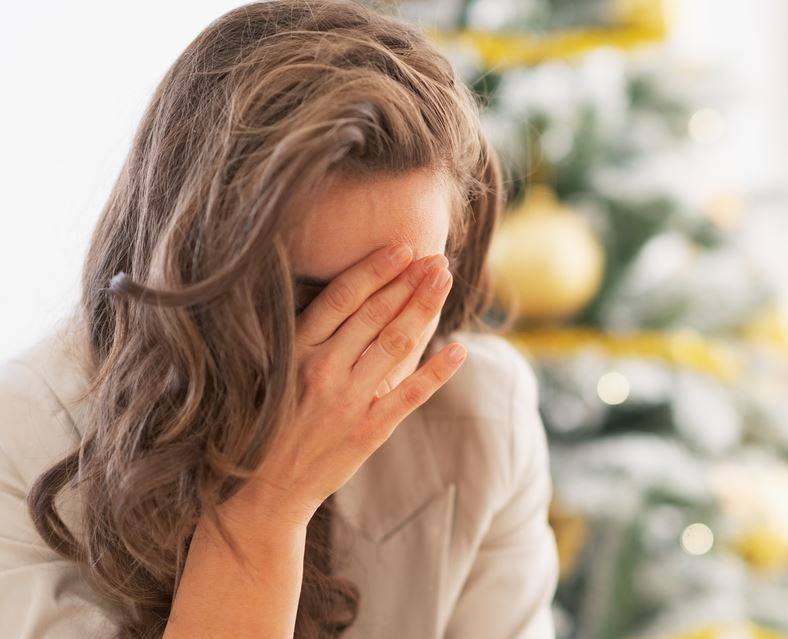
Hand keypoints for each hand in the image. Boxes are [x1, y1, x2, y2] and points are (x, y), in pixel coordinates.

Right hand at [227, 243, 465, 527]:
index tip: (403, 246)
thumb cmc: (269, 424)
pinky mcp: (368, 430)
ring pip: (395, 344)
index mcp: (295, 351)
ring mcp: (347, 401)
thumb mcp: (275, 372)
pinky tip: (458, 348)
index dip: (376, 269)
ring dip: (424, 308)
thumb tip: (351, 297)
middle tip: (436, 258)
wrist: (261, 491)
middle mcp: (322, 370)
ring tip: (445, 281)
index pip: (342, 298)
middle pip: (375, 314)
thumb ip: (309, 339)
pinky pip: (410, 393)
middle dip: (410, 281)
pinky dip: (437, 370)